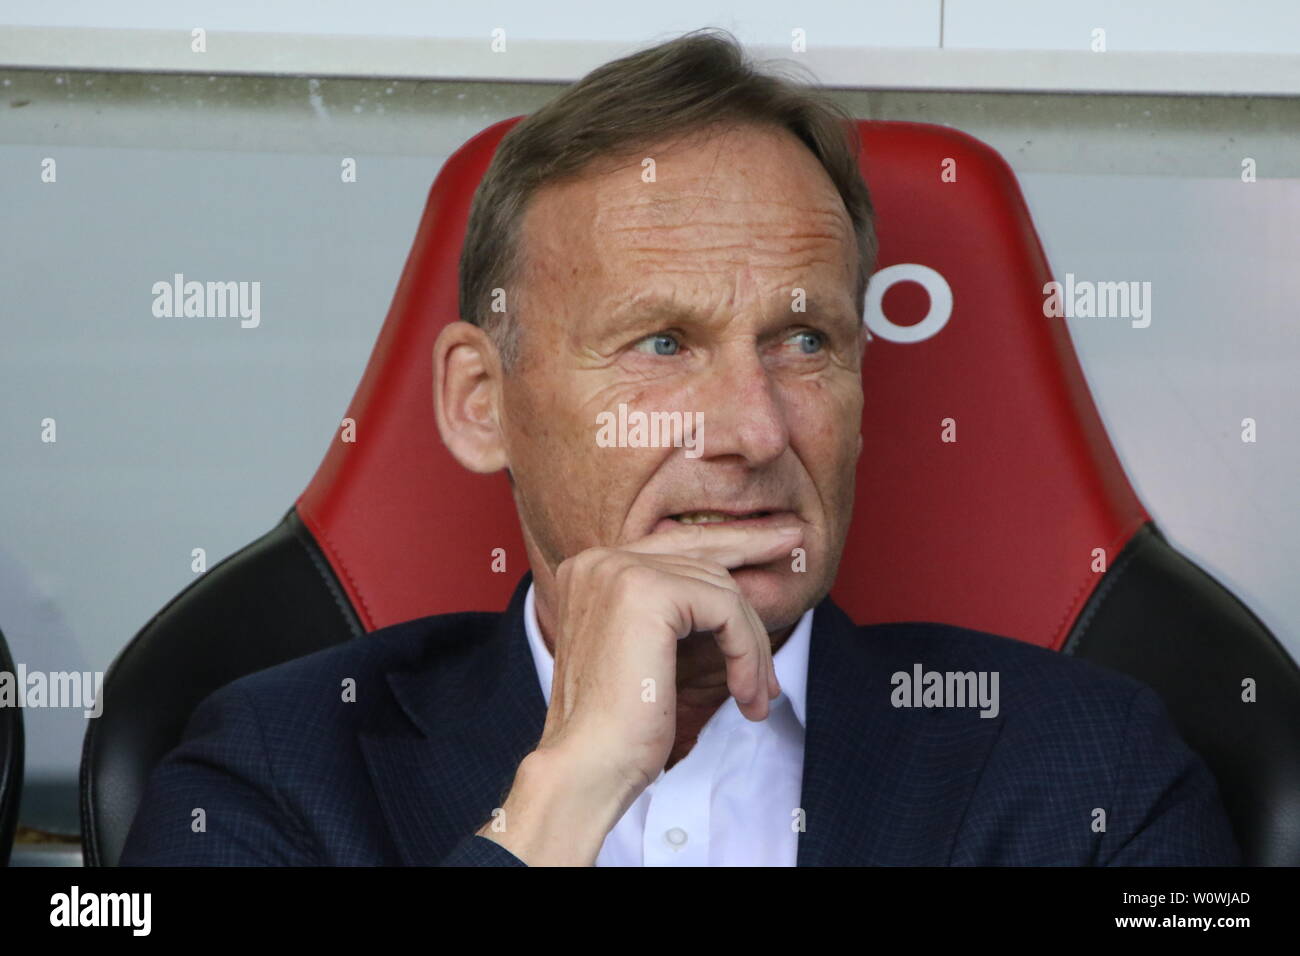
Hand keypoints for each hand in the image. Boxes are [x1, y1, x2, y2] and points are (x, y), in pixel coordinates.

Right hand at [477, 521, 801, 864]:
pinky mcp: (647, 594)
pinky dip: (747, 655)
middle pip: (703, 561)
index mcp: (591, 569)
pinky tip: (747, 695)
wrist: (587, 768)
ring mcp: (620, 572)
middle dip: (752, 599)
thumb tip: (737, 594)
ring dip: (752, 648)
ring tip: (760, 695)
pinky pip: (727, 612)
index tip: (779, 539)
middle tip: (798, 552)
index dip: (731, 540)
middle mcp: (600, 560)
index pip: (675, 543)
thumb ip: (675, 612)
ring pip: (722, 590)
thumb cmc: (618, 727)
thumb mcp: (647, 653)